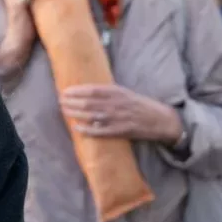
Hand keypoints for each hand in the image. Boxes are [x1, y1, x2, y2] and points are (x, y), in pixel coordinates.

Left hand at [60, 84, 182, 143]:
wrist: (161, 119)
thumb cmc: (141, 105)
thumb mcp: (126, 93)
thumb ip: (109, 92)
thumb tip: (88, 91)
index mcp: (118, 92)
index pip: (93, 90)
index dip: (77, 91)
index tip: (65, 91)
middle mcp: (117, 104)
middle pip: (89, 102)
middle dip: (72, 102)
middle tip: (60, 101)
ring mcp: (119, 118)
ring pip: (92, 115)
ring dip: (76, 114)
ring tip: (64, 111)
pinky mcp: (121, 131)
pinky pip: (101, 131)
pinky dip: (88, 129)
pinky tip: (77, 128)